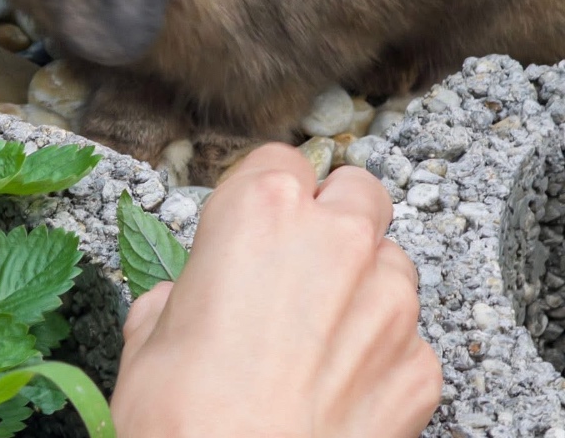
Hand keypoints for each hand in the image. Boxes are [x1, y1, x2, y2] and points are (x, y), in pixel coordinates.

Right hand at [111, 143, 441, 437]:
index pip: (283, 158)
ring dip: (365, 283)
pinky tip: (341, 387)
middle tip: (304, 261)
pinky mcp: (420, 367)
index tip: (259, 219)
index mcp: (260, 209)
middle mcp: (334, 239)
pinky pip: (411, 339)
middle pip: (359, 191)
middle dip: (336, 217)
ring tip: (322, 333)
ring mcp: (388, 302)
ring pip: (392, 261)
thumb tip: (188, 298)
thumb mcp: (149, 328)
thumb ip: (183, 288)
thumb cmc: (180, 412)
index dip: (268, 190)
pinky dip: (384, 355)